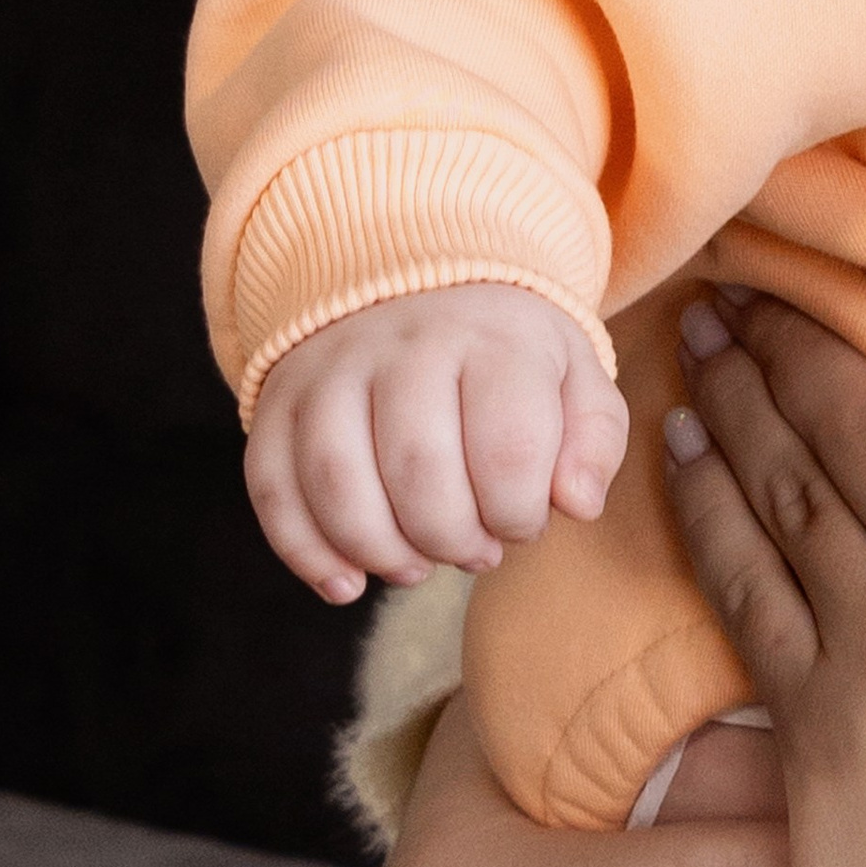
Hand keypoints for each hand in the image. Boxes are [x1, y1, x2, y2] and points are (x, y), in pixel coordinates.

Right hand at [247, 284, 629, 601]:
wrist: (415, 284)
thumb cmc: (506, 356)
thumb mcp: (574, 379)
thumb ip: (593, 441)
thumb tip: (578, 504)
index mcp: (492, 339)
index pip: (506, 450)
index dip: (519, 515)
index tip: (524, 521)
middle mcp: (404, 345)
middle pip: (417, 471)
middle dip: (453, 540)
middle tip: (475, 551)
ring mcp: (331, 370)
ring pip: (337, 481)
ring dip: (381, 551)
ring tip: (417, 565)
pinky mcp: (278, 402)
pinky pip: (272, 486)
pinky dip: (306, 551)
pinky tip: (349, 582)